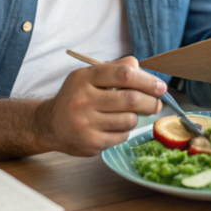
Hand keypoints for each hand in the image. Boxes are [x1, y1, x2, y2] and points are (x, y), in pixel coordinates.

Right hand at [34, 57, 164, 155]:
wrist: (49, 124)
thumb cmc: (77, 96)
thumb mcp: (90, 76)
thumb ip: (116, 68)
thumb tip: (142, 68)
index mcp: (85, 78)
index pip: (124, 74)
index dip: (147, 80)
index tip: (161, 87)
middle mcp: (83, 99)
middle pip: (131, 99)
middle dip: (151, 102)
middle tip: (157, 103)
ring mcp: (85, 123)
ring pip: (129, 120)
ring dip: (136, 117)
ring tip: (128, 114)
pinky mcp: (90, 142)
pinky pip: (122, 136)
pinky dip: (124, 131)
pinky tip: (114, 126)